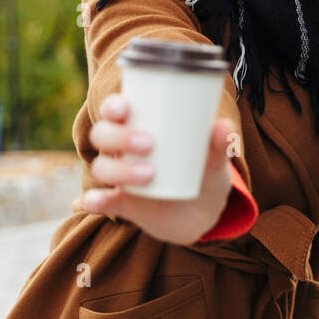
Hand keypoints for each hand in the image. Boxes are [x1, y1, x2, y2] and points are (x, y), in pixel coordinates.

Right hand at [81, 92, 236, 244]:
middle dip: (119, 136)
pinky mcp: (121, 204)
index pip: (116, 109)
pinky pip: (98, 200)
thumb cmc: (205, 173)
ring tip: (150, 174)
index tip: (125, 107)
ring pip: (101, 166)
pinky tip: (98, 201)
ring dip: (119, 169)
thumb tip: (223, 127)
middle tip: (149, 143)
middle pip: (103, 134)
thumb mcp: (215, 160)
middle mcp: (124, 149)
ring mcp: (121, 177)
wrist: (203, 213)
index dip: (113, 105)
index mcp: (142, 126)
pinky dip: (94, 201)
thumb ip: (219, 145)